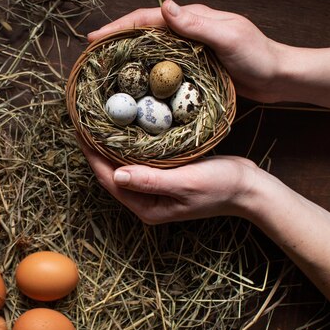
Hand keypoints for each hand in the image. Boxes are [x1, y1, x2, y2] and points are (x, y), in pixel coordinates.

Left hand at [79, 139, 259, 223]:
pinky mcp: (162, 176)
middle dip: (95, 149)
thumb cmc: (221, 187)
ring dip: (108, 146)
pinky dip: (127, 145)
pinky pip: (136, 159)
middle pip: (111, 173)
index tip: (79, 131)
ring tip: (95, 122)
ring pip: (122, 165)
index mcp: (146, 207)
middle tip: (83, 121)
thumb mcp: (186, 183)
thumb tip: (117, 174)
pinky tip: (122, 128)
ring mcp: (153, 189)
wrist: (249, 188)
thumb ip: (151, 180)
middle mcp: (145, 200)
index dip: (92, 155)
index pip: (109, 179)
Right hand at [88, 0, 283, 103]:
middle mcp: (185, 30)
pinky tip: (130, 81)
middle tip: (89, 53)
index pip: (146, 19)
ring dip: (123, 55)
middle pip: (141, 31)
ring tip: (101, 67)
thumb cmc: (257, 56)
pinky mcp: (190, 65)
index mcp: (191, 18)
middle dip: (113, 39)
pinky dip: (140, 70)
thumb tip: (165, 7)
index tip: (93, 38)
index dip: (118, 27)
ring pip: (147, 48)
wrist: (278, 77)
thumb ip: (197, 23)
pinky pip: (158, 65)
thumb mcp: (228, 37)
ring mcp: (186, 48)